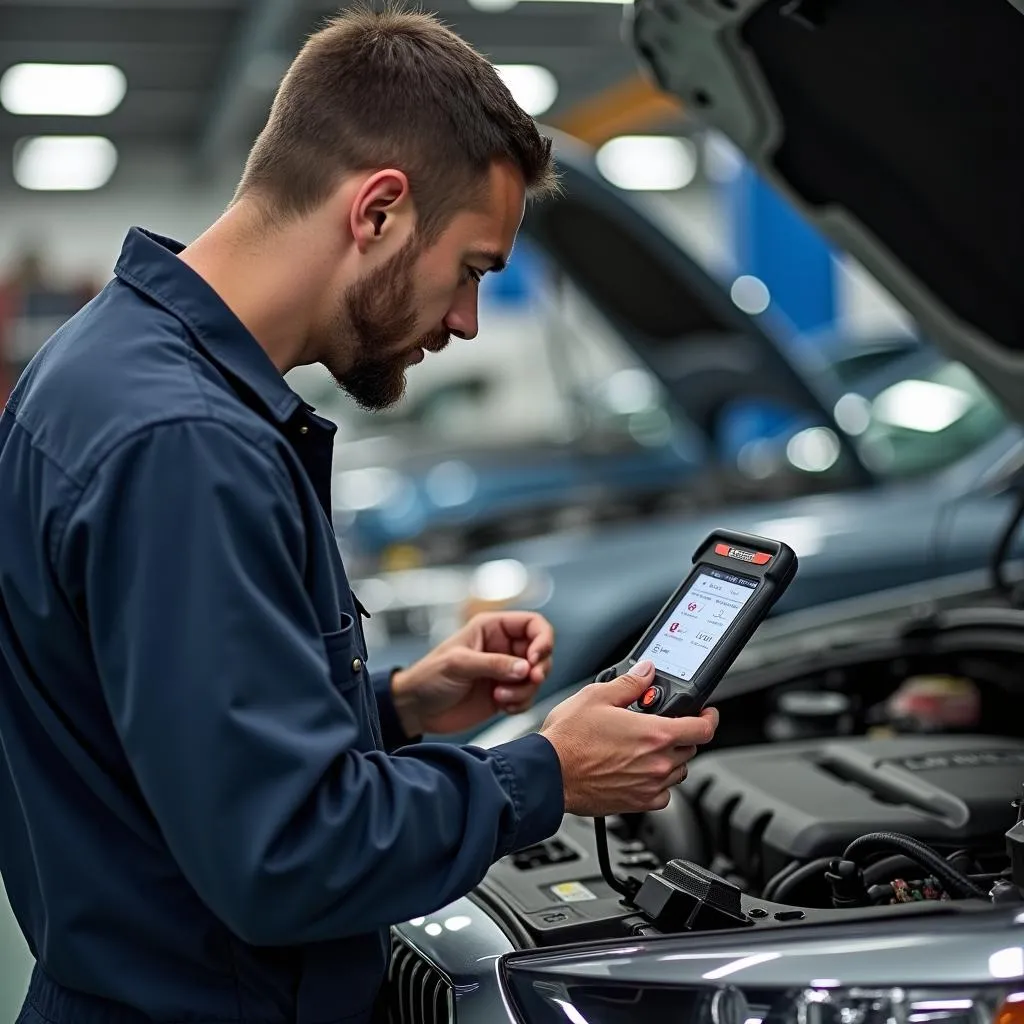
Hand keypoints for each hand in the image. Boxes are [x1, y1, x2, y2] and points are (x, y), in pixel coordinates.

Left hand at [390, 611, 553, 735]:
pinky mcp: (504, 694)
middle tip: (530, 680)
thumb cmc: (429, 676)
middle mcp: (503, 647)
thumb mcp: (459, 664)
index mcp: (492, 628)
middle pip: (541, 652)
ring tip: (501, 698)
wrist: (415, 709)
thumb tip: (526, 668)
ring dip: (526, 690)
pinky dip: (521, 703)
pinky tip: (502, 707)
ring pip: (536, 677)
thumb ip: (493, 664)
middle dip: (539, 669)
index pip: (533, 624)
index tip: (535, 659)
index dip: (542, 639)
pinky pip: (527, 697)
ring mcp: (504, 672)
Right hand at [539, 660, 717, 815]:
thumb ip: (630, 683)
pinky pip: (662, 795)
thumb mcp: (597, 696)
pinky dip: (658, 783)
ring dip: (670, 758)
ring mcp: (649, 786)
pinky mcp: (637, 803)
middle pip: (690, 748)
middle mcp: (658, 763)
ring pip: (678, 771)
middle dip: (682, 734)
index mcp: (655, 734)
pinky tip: (640, 771)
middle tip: (663, 724)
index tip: (707, 714)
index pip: (702, 728)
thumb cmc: (568, 738)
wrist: (548, 774)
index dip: (709, 718)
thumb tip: (646, 673)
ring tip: (647, 747)